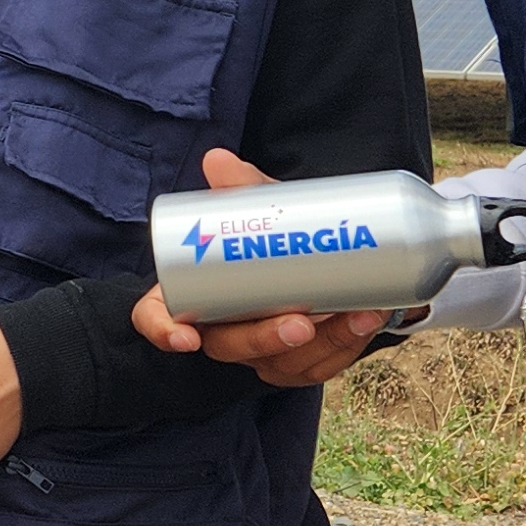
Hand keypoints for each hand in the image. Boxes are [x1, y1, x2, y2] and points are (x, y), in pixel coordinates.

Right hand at [129, 148, 398, 386]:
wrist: (323, 253)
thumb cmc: (274, 235)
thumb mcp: (261, 209)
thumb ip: (242, 187)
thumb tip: (218, 160)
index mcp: (193, 293)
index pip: (158, 318)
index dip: (164, 331)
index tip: (185, 336)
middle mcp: (222, 329)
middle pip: (228, 347)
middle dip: (264, 340)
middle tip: (300, 322)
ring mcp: (260, 351)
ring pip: (280, 362)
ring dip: (322, 344)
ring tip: (355, 313)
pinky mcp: (298, 362)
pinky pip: (318, 364)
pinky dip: (346, 344)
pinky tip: (367, 318)